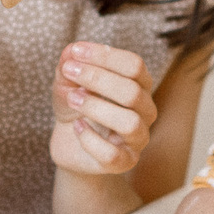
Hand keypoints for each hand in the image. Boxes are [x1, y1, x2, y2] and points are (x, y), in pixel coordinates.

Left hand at [48, 41, 157, 177]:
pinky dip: (89, 138)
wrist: (69, 142)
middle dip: (96, 78)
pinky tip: (77, 126)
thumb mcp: (68, 81)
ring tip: (72, 99)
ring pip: (129, 123)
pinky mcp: (124, 161)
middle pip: (132, 91)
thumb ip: (69, 63)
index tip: (75, 52)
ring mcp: (138, 138)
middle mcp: (145, 110)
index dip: (105, 56)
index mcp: (139, 84)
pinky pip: (111, 154)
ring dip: (96, 107)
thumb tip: (70, 51)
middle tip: (69, 72)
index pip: (134, 65)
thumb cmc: (76, 105)